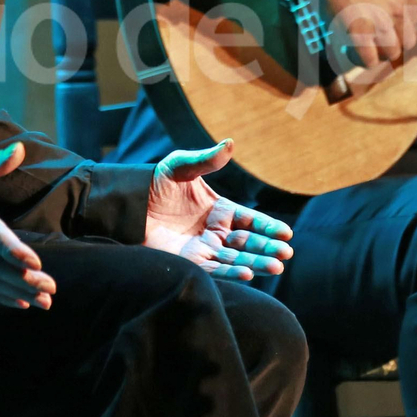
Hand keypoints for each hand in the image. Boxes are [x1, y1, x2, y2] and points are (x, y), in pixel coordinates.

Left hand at [143, 140, 293, 280]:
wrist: (130, 204)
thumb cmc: (156, 182)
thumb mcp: (182, 166)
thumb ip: (206, 160)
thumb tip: (230, 143)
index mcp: (222, 210)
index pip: (252, 220)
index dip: (269, 227)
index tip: (287, 233)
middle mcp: (218, 232)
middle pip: (249, 242)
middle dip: (269, 248)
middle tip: (286, 253)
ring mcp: (206, 248)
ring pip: (238, 259)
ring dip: (257, 263)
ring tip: (276, 266)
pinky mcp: (191, 262)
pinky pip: (216, 269)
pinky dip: (232, 273)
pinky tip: (248, 273)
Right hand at [299, 0, 416, 69]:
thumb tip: (378, 2)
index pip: (413, 21)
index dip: (399, 28)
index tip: (386, 29)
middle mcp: (399, 9)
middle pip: (407, 41)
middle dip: (393, 43)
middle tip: (378, 42)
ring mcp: (383, 22)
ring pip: (391, 53)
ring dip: (379, 53)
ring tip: (365, 50)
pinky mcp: (363, 33)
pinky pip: (370, 59)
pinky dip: (362, 60)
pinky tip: (352, 52)